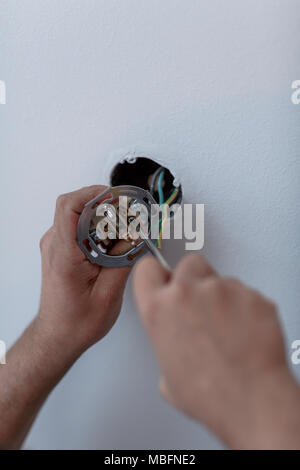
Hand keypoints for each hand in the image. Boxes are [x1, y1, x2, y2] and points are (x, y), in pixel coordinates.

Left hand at [38, 185, 130, 359]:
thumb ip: (124, 259)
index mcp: (64, 255)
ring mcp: (56, 245)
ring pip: (81, 214)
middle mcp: (55, 245)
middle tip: (131, 217)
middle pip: (78, 206)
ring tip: (125, 234)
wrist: (58, 335)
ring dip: (105, 218)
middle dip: (108, 206)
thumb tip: (138, 233)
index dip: (95, 194)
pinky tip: (114, 243)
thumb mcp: (109, 294)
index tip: (120, 198)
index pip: (70, 206)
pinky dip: (99, 227)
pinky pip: (80, 225)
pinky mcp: (61, 248)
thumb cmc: (77, 322)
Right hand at [133, 254, 299, 448]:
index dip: (156, 274)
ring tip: (227, 327)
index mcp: (159, 309)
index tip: (164, 279)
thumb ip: (167, 345)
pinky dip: (246, 307)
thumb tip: (178, 347)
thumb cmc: (209, 394)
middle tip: (201, 305)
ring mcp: (222, 290)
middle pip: (188, 263)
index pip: (147, 268)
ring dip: (222, 296)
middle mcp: (188, 292)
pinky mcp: (251, 295)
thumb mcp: (167, 375)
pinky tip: (245, 331)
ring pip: (220, 278)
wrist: (251, 400)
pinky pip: (246, 293)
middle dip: (194, 280)